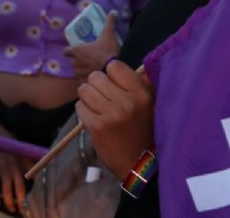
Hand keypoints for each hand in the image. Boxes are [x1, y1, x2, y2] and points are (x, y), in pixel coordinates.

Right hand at [0, 148, 32, 214]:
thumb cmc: (12, 149)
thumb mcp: (24, 155)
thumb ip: (31, 165)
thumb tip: (37, 176)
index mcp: (24, 165)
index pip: (32, 181)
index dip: (34, 191)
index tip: (35, 202)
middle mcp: (15, 169)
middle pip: (20, 189)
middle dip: (21, 202)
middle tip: (22, 211)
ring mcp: (4, 170)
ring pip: (6, 191)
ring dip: (9, 202)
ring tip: (11, 209)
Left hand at [64, 11, 119, 79]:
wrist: (113, 70)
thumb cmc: (108, 51)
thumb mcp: (109, 34)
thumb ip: (110, 22)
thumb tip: (113, 11)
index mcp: (77, 51)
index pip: (66, 51)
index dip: (70, 51)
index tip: (76, 50)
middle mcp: (75, 63)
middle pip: (72, 62)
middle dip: (78, 61)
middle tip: (88, 59)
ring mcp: (79, 74)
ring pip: (77, 72)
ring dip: (82, 71)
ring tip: (91, 69)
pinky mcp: (85, 82)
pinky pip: (83, 81)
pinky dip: (87, 80)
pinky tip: (94, 78)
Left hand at [76, 61, 153, 178]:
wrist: (139, 162)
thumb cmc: (144, 128)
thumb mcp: (149, 102)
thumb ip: (139, 82)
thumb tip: (123, 65)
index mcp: (141, 92)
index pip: (114, 66)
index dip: (110, 74)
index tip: (114, 85)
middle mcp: (126, 101)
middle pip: (96, 77)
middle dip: (96, 85)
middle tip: (103, 97)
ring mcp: (111, 114)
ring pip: (84, 90)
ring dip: (88, 98)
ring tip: (97, 107)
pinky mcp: (97, 127)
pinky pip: (80, 107)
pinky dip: (84, 112)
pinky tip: (94, 118)